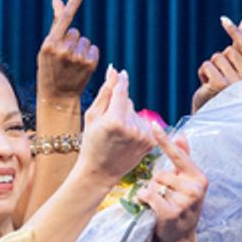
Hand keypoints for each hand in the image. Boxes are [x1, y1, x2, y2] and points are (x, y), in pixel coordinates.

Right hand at [37, 0, 98, 103]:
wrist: (57, 96)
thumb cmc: (49, 68)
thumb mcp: (47, 47)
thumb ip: (56, 22)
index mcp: (49, 45)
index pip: (64, 19)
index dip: (73, 4)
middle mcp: (63, 50)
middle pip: (76, 32)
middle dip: (71, 41)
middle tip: (63, 58)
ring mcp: (77, 58)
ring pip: (85, 41)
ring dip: (80, 49)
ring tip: (71, 64)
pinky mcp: (90, 64)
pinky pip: (93, 49)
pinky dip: (89, 55)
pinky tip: (80, 66)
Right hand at [78, 66, 154, 185]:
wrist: (100, 172)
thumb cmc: (91, 143)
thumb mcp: (92, 117)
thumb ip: (105, 92)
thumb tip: (114, 70)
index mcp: (114, 121)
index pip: (121, 91)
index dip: (120, 81)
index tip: (121, 72)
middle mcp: (131, 127)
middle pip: (128, 102)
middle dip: (119, 108)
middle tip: (108, 125)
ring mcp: (143, 136)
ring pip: (136, 113)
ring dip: (128, 118)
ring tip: (116, 136)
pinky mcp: (151, 142)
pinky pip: (144, 124)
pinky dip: (136, 128)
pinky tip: (126, 140)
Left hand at [137, 131, 206, 241]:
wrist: (181, 237)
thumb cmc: (182, 207)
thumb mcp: (187, 183)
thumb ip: (183, 160)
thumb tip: (181, 135)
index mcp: (199, 177)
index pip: (179, 156)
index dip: (165, 141)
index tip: (154, 127)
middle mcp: (195, 188)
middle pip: (161, 173)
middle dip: (158, 184)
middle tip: (166, 197)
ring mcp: (185, 202)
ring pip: (154, 185)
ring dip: (152, 193)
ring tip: (162, 204)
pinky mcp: (171, 213)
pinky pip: (150, 196)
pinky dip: (144, 199)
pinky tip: (150, 206)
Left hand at [191, 13, 241, 113]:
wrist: (214, 121)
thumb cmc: (226, 93)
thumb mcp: (236, 69)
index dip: (235, 31)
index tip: (223, 20)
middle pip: (228, 51)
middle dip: (219, 61)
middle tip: (221, 79)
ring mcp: (235, 82)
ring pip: (216, 58)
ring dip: (210, 69)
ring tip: (214, 85)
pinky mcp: (220, 86)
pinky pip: (207, 66)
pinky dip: (203, 73)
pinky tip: (206, 86)